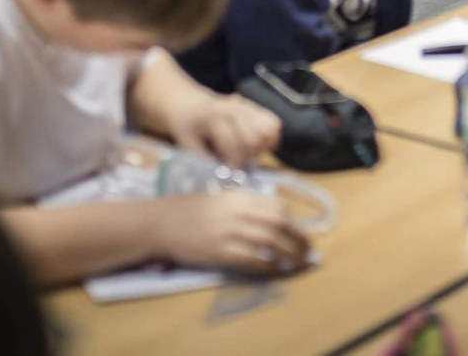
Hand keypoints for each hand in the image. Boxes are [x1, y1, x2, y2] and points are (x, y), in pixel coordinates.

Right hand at [152, 192, 310, 274]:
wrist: (160, 223)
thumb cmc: (187, 210)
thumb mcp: (219, 198)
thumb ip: (243, 205)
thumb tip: (268, 217)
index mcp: (239, 196)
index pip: (277, 207)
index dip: (294, 221)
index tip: (300, 231)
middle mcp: (239, 212)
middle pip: (280, 224)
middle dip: (299, 238)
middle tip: (308, 250)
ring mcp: (231, 232)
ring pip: (271, 243)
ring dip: (289, 255)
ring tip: (298, 264)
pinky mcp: (222, 252)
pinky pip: (253, 260)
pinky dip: (268, 266)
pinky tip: (274, 272)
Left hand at [168, 93, 281, 166]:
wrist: (189, 102)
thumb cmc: (187, 126)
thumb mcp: (186, 143)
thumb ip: (204, 161)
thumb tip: (223, 180)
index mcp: (211, 116)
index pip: (232, 142)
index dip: (232, 163)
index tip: (229, 175)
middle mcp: (232, 108)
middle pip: (254, 137)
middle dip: (247, 156)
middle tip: (236, 163)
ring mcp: (246, 106)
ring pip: (268, 129)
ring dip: (260, 147)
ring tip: (247, 154)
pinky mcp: (256, 107)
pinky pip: (274, 124)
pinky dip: (269, 139)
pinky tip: (257, 146)